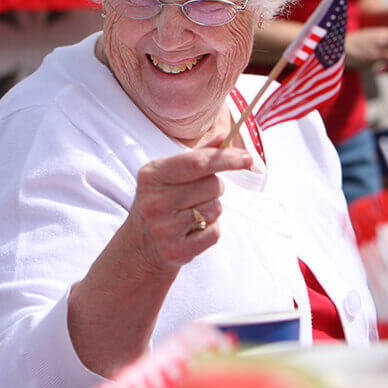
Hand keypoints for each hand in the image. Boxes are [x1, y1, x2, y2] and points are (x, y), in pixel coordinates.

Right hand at [123, 145, 251, 270]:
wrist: (140, 246)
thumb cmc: (161, 202)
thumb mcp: (170, 175)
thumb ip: (199, 156)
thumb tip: (226, 137)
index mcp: (152, 175)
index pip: (197, 163)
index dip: (226, 159)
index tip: (247, 158)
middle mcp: (154, 201)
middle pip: (212, 185)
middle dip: (215, 187)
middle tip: (198, 195)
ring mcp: (164, 228)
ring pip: (216, 208)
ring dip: (212, 210)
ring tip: (191, 214)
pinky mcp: (175, 250)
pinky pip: (214, 233)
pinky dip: (210, 231)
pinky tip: (192, 231)